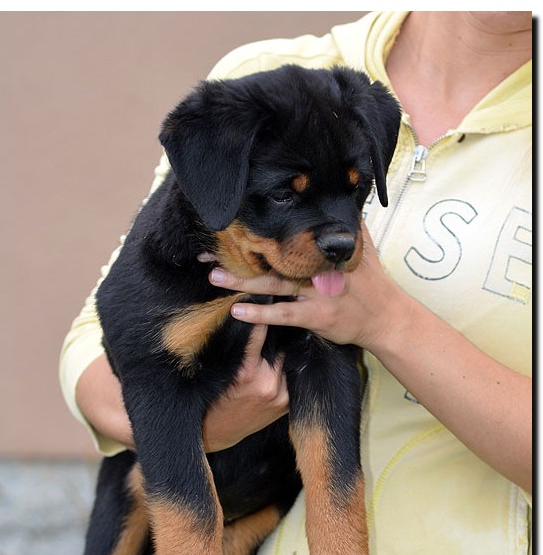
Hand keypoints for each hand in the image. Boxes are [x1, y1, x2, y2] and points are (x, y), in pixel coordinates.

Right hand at [202, 323, 288, 451]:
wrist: (217, 432)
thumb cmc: (211, 396)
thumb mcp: (220, 368)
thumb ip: (238, 346)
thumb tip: (250, 317)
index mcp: (246, 372)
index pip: (259, 332)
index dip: (261, 312)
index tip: (264, 296)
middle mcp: (268, 384)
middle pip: (279, 345)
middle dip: (276, 333)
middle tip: (278, 316)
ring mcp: (281, 396)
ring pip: (287, 360)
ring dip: (283, 351)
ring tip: (278, 342)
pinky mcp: (287, 405)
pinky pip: (290, 377)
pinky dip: (286, 368)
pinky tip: (280, 362)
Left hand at [208, 224, 531, 490]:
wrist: (386, 317)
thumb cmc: (372, 282)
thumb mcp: (363, 246)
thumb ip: (348, 223)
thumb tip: (341, 194)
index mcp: (325, 247)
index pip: (287, 234)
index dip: (258, 230)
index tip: (231, 224)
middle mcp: (318, 266)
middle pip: (274, 255)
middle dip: (241, 253)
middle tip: (210, 250)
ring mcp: (316, 292)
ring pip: (274, 283)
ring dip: (243, 281)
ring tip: (215, 277)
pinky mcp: (315, 316)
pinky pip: (283, 314)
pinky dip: (260, 313)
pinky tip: (238, 311)